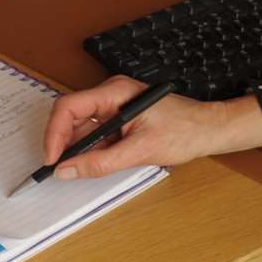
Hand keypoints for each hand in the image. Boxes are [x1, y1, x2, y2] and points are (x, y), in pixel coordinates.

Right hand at [42, 76, 261, 180]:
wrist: (209, 130)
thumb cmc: (183, 132)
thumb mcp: (140, 151)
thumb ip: (101, 162)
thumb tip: (67, 169)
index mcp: (115, 92)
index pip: (69, 107)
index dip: (55, 134)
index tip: (52, 159)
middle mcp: (111, 94)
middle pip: (72, 115)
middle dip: (62, 142)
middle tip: (58, 168)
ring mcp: (115, 106)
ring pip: (82, 126)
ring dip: (76, 148)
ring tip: (74, 169)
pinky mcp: (121, 118)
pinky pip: (96, 132)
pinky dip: (91, 149)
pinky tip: (92, 163)